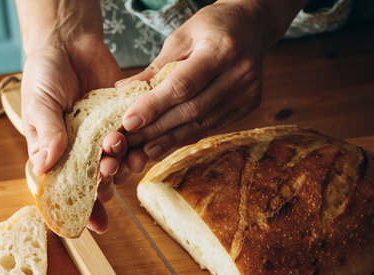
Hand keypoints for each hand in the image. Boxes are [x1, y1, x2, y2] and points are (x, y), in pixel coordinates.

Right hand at [20, 36, 122, 232]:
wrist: (69, 42)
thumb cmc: (44, 74)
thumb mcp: (38, 102)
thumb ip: (45, 132)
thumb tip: (46, 165)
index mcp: (56, 154)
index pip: (68, 189)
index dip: (81, 209)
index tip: (94, 226)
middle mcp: (81, 152)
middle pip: (97, 181)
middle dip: (104, 181)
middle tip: (106, 167)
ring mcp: (103, 138)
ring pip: (119, 164)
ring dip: (122, 163)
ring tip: (119, 147)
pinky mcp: (123, 121)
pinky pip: (134, 140)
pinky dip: (138, 144)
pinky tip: (139, 141)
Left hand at [109, 0, 303, 171]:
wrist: (251, 25)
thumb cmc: (211, 27)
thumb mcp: (181, 38)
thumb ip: (155, 68)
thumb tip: (122, 90)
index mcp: (221, 50)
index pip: (182, 85)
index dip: (154, 106)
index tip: (129, 121)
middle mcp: (239, 74)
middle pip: (192, 110)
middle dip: (157, 128)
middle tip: (131, 140)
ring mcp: (247, 92)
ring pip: (203, 124)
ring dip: (171, 139)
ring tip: (145, 150)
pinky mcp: (249, 105)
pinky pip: (213, 126)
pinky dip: (188, 136)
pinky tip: (168, 144)